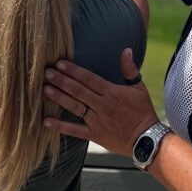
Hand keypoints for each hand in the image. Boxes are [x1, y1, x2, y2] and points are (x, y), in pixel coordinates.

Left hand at [43, 49, 159, 156]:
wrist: (147, 140)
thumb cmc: (143, 112)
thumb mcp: (139, 88)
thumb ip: (130, 69)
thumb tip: (126, 50)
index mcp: (112, 92)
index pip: (89, 79)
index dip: (74, 71)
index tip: (60, 63)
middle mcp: (102, 105)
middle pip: (78, 90)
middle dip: (61, 81)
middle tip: (45, 72)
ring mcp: (97, 121)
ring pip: (74, 107)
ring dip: (58, 98)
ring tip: (44, 89)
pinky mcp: (94, 135)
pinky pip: (74, 130)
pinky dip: (60, 126)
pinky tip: (46, 120)